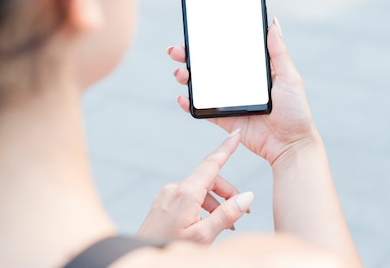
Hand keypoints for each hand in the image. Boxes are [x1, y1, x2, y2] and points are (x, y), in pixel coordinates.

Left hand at [136, 131, 253, 243]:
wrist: (142, 254)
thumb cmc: (169, 247)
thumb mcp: (204, 236)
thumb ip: (226, 215)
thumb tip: (246, 197)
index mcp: (185, 193)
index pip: (211, 163)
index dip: (226, 148)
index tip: (235, 135)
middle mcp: (174, 189)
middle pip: (208, 180)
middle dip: (226, 193)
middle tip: (240, 212)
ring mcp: (166, 195)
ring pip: (198, 190)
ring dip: (215, 203)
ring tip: (224, 225)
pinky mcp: (162, 203)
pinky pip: (187, 197)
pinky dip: (201, 206)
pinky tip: (206, 223)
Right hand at [168, 17, 315, 165]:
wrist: (290, 145)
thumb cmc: (295, 111)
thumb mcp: (289, 77)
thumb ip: (278, 52)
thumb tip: (272, 23)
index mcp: (251, 70)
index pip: (226, 51)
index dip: (209, 42)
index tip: (194, 32)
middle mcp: (237, 83)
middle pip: (208, 66)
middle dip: (188, 57)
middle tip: (176, 51)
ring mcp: (229, 101)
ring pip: (201, 86)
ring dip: (186, 77)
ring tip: (180, 74)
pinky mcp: (224, 119)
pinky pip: (202, 110)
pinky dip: (189, 104)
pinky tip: (182, 98)